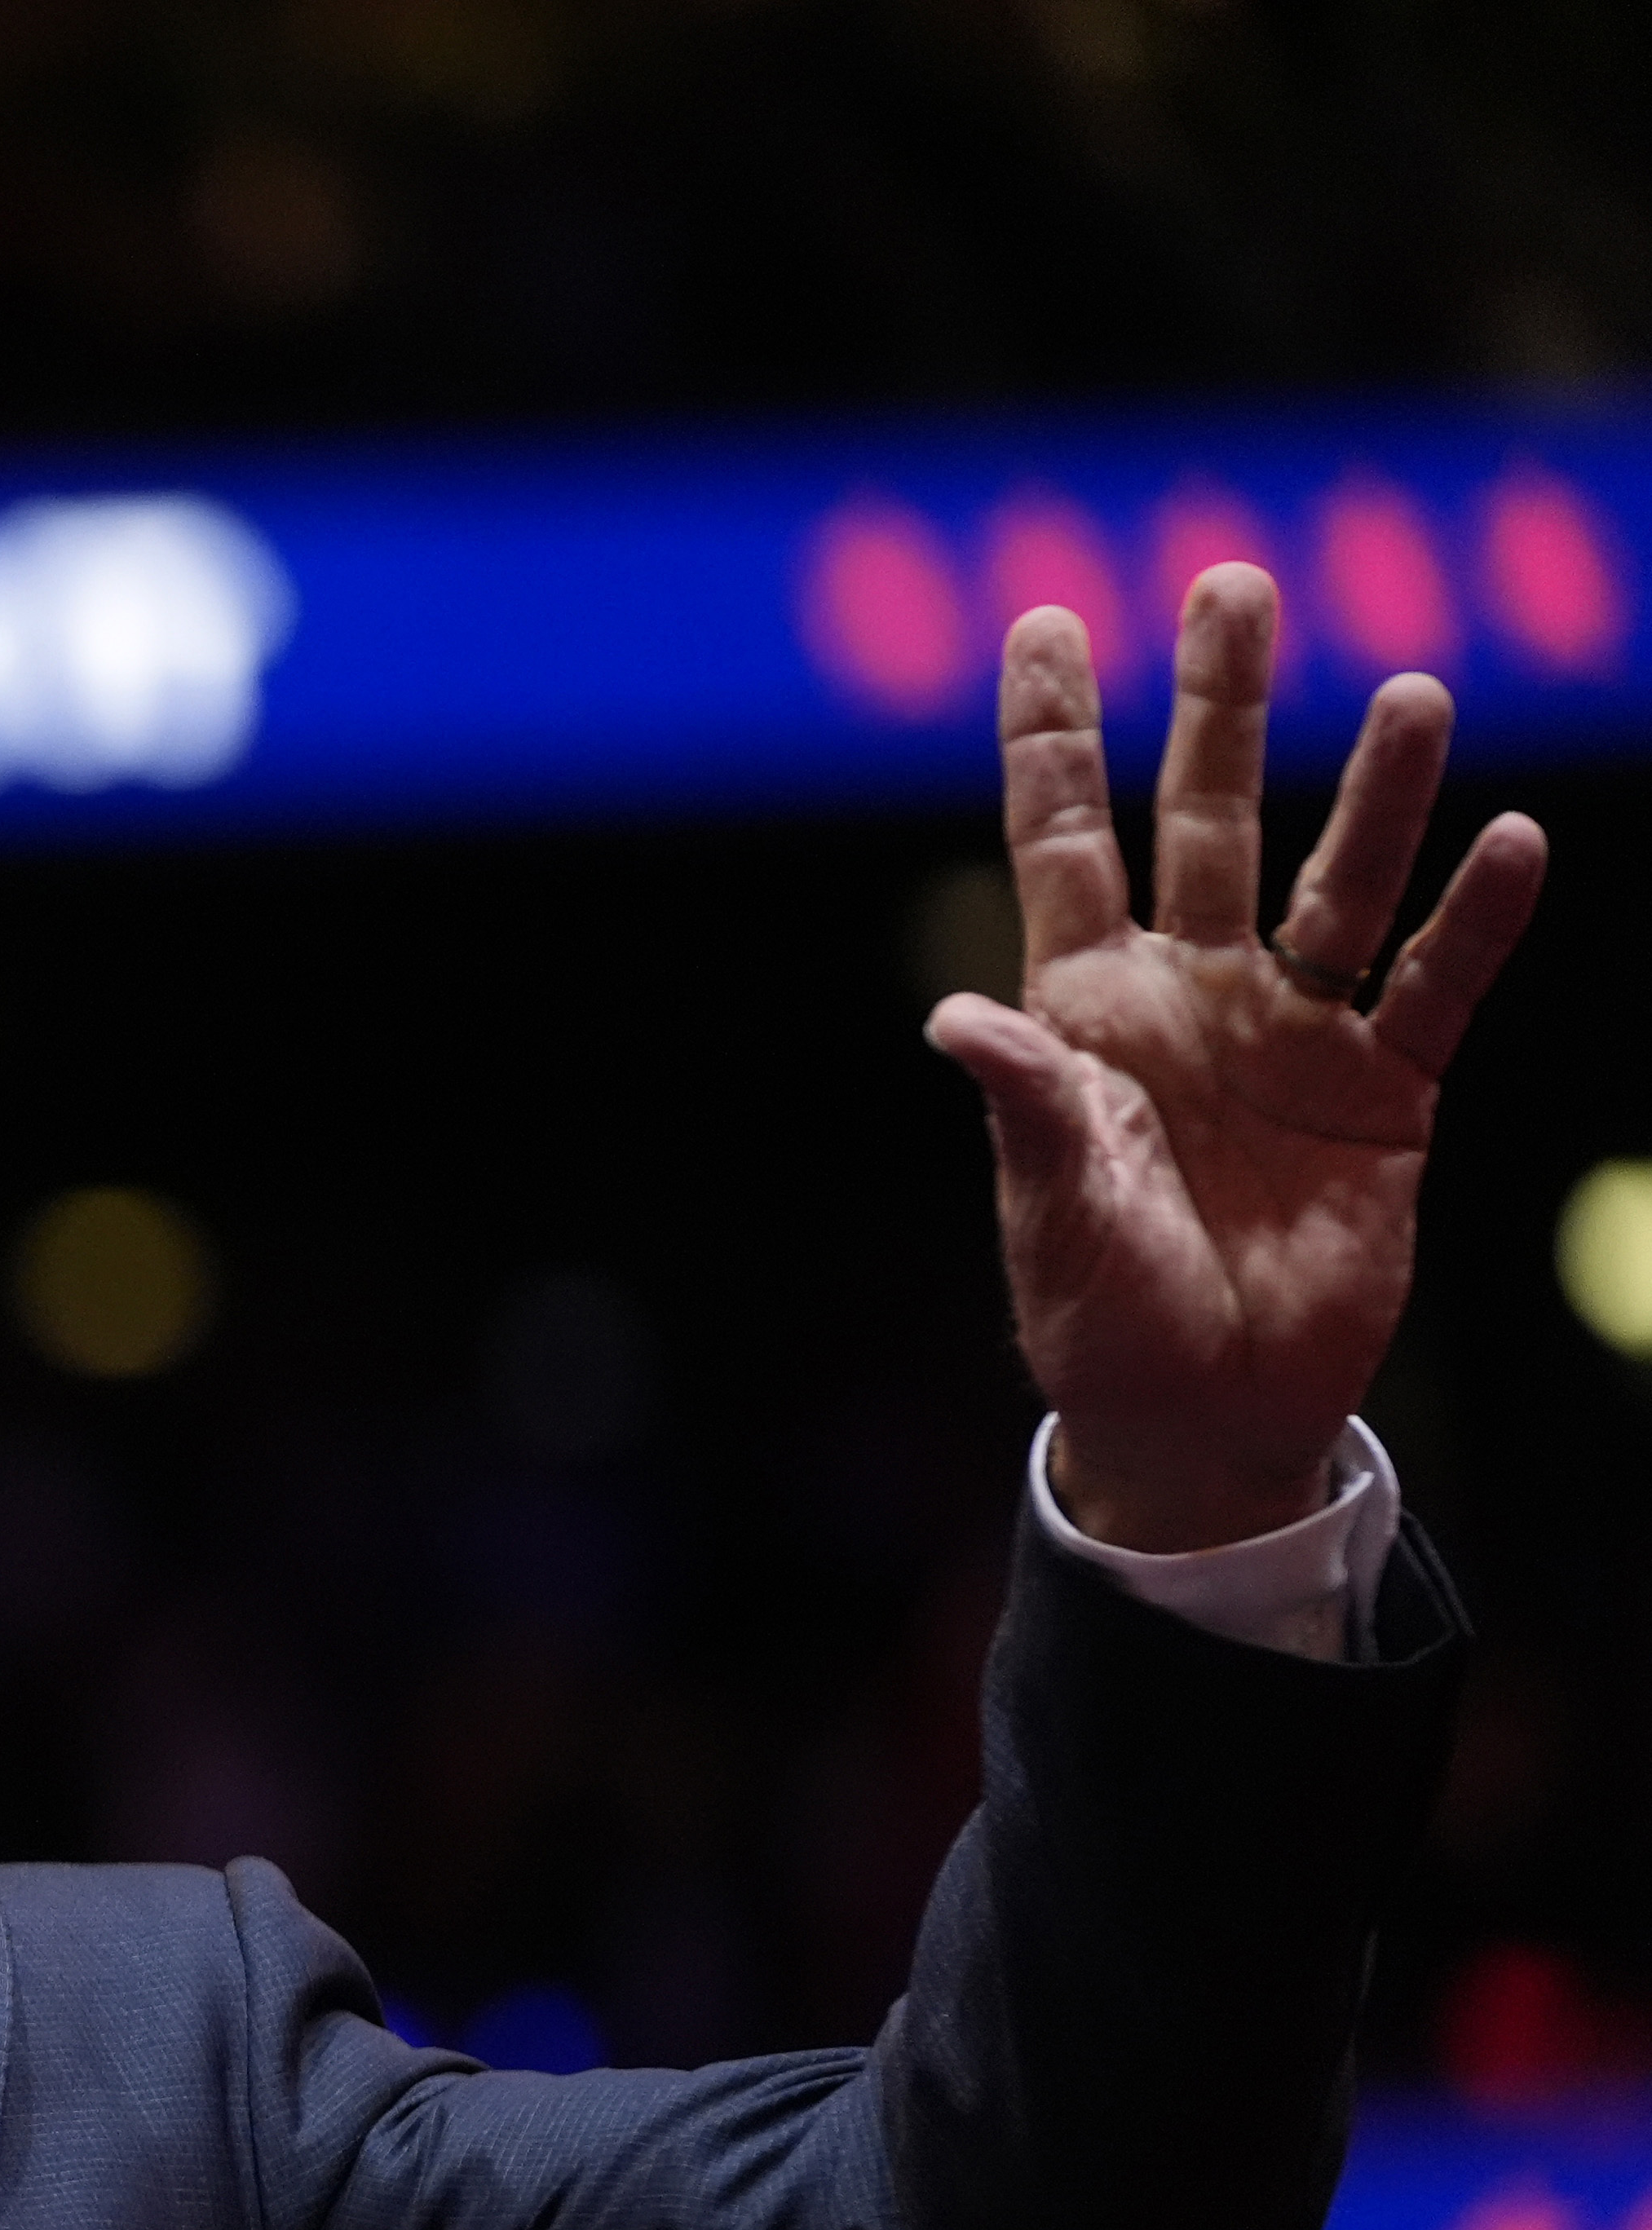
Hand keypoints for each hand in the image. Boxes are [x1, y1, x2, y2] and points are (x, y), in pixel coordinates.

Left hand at [926, 566, 1547, 1555]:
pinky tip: (1511, 844)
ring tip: (1413, 692)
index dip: (1054, 735)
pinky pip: (1438, 984)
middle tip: (1236, 584)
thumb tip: (956, 1017)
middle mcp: (1193, 990)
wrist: (1205, 1407)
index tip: (1045, 620)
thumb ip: (1024, 1107)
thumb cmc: (1103, 1312)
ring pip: (1341, 878)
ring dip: (1377, 790)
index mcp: (1087, 1006)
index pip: (1064, 839)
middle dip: (1221, 706)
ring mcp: (1295, 1029)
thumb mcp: (1051, 1212)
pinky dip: (1478, 917)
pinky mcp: (1388, 1089)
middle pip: (1208, 817)